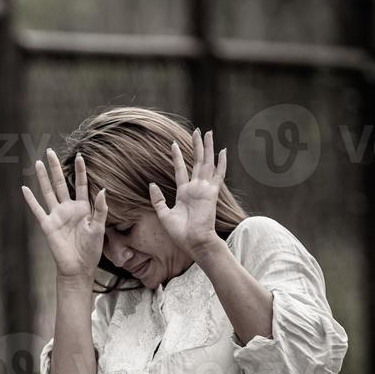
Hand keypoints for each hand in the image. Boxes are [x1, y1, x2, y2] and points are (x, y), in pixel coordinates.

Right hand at [23, 149, 106, 281]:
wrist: (78, 267)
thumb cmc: (91, 250)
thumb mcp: (99, 228)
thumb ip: (101, 209)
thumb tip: (103, 190)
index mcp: (83, 208)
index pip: (80, 184)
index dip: (80, 170)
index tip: (79, 155)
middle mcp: (68, 208)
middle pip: (60, 183)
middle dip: (55, 167)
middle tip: (50, 151)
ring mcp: (56, 215)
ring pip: (48, 192)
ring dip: (43, 178)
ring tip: (37, 163)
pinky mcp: (47, 225)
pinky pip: (37, 209)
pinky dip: (30, 200)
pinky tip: (24, 188)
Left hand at [149, 128, 227, 256]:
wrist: (193, 242)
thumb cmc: (179, 233)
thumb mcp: (163, 214)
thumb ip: (158, 199)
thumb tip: (151, 184)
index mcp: (184, 193)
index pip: (181, 170)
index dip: (178, 157)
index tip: (173, 144)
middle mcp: (195, 188)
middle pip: (196, 162)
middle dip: (196, 146)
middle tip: (197, 131)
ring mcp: (205, 189)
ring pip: (206, 163)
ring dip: (207, 148)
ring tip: (207, 133)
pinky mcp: (212, 193)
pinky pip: (218, 175)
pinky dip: (221, 163)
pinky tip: (222, 151)